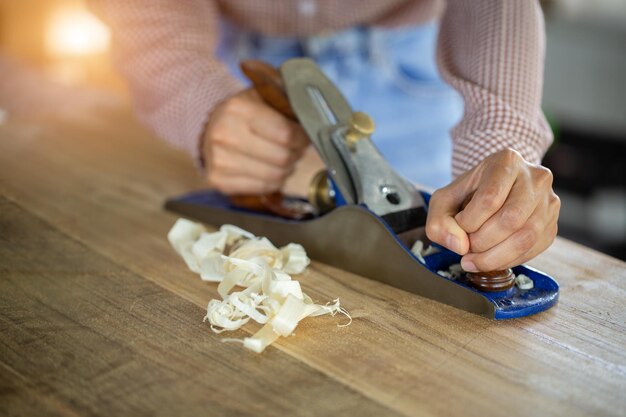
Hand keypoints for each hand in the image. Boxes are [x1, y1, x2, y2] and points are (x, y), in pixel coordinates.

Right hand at [202, 88, 308, 194]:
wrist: (211, 129)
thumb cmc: (245, 113)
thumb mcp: (263, 96)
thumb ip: (287, 102)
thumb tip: (315, 119)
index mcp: (238, 109)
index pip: (286, 134)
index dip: (302, 138)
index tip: (303, 136)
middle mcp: (224, 135)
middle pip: (282, 157)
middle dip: (295, 154)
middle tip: (295, 149)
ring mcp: (219, 161)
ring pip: (275, 176)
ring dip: (286, 169)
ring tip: (283, 159)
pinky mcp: (219, 181)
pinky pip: (262, 188)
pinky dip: (274, 182)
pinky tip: (270, 170)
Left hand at [426, 148, 559, 271]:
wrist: (496, 189)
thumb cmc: (469, 193)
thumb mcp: (444, 200)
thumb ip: (439, 222)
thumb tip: (459, 246)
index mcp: (506, 161)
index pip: (489, 198)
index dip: (469, 222)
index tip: (458, 227)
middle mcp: (535, 177)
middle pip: (511, 219)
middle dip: (482, 242)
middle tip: (466, 249)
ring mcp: (549, 201)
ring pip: (526, 237)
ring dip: (495, 257)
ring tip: (474, 260)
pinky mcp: (553, 224)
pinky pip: (533, 249)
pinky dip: (508, 261)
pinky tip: (492, 259)